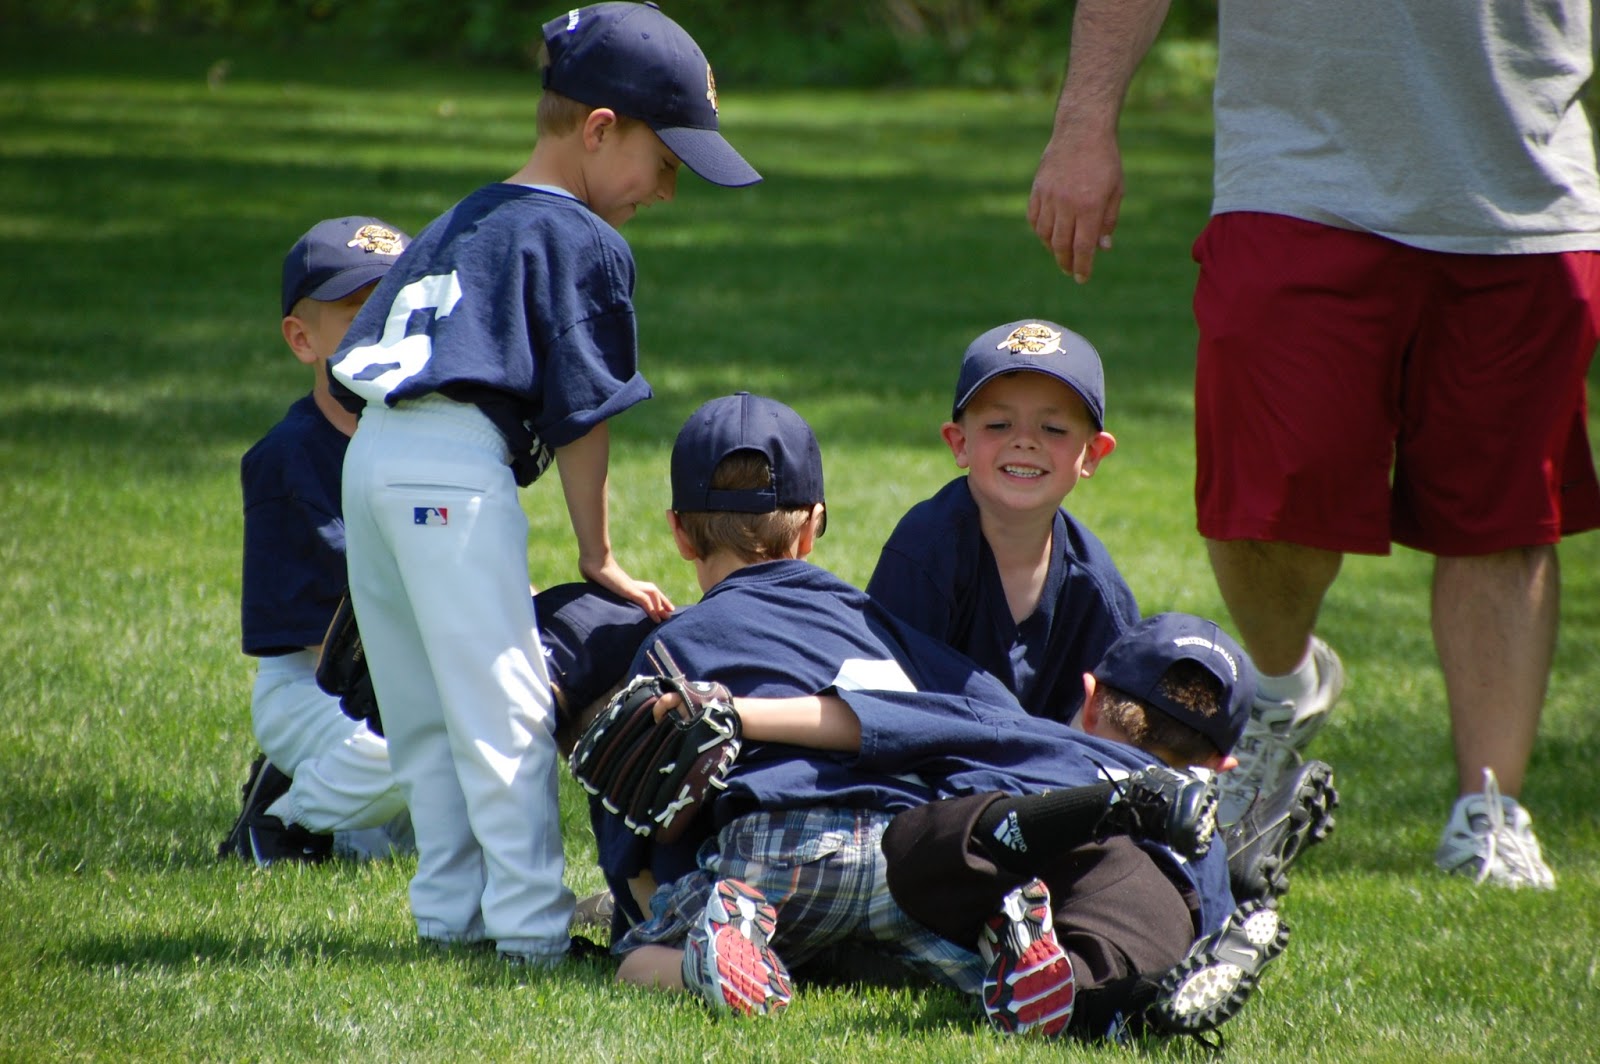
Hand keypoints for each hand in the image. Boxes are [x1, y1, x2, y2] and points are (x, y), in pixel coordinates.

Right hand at [579, 554, 673, 620]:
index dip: (652, 597)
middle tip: (671, 611)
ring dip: (661, 605)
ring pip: (652, 594)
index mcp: (625, 582)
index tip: (658, 606)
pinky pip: (644, 600)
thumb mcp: (595, 582)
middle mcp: (630, 583)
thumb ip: (598, 588)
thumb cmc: (590, 567)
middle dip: (662, 600)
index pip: (643, 589)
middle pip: (652, 590)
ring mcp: (630, 585)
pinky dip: (651, 609)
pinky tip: (656, 618)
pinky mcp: (628, 589)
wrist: (592, 559)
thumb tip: (592, 592)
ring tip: (666, 616)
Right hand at [1027, 123, 1123, 282]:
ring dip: (1052, 248)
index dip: (1082, 267)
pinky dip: (1040, 231)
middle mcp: (1067, 204)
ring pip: (1045, 234)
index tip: (1081, 279)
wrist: (1082, 130)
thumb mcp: (1116, 191)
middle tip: (1070, 269)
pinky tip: (1048, 234)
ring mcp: (1049, 196)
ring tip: (1060, 252)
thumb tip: (1102, 248)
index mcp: (1090, 206)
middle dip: (1066, 262)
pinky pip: (1034, 218)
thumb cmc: (1105, 161)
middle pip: (1061, 245)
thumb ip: (1108, 221)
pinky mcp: (1038, 189)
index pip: (1083, 247)